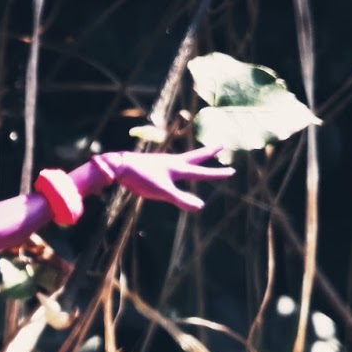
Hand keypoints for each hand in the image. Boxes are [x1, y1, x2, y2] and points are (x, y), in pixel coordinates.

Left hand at [102, 148, 232, 211]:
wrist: (119, 166)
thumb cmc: (141, 178)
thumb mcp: (162, 192)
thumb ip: (181, 199)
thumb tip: (200, 207)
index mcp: (178, 168)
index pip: (202, 173)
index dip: (218, 174)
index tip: (232, 171)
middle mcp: (172, 162)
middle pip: (195, 156)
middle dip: (209, 152)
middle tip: (221, 145)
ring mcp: (162, 162)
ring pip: (183, 158)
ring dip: (194, 156)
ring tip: (200, 156)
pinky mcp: (153, 164)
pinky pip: (170, 163)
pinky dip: (178, 163)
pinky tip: (173, 166)